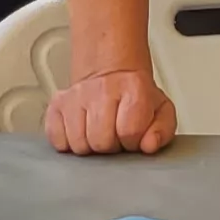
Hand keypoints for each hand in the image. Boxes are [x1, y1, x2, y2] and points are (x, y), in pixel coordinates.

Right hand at [43, 66, 174, 155]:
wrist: (111, 73)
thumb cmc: (135, 96)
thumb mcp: (161, 110)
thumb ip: (163, 130)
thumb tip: (149, 145)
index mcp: (133, 88)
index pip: (129, 132)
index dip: (132, 142)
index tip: (132, 136)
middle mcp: (102, 89)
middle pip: (101, 141)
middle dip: (110, 146)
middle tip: (114, 135)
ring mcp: (76, 96)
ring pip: (78, 144)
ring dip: (90, 146)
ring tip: (98, 133)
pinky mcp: (56, 104)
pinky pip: (57, 139)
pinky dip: (68, 143)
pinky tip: (80, 132)